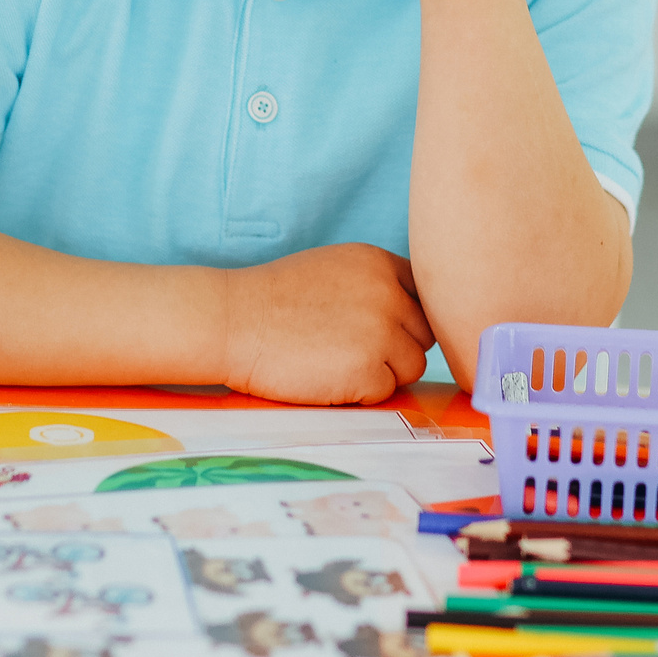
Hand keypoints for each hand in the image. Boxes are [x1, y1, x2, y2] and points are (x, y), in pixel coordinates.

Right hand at [220, 244, 432, 403]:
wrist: (232, 321)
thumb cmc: (275, 300)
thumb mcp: (335, 269)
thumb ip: (377, 285)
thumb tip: (412, 316)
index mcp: (380, 264)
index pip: (425, 296)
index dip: (405, 318)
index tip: (379, 328)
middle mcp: (389, 293)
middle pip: (424, 334)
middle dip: (397, 347)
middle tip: (353, 350)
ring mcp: (381, 332)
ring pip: (412, 366)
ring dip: (383, 371)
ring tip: (338, 362)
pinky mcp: (369, 370)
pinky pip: (386, 391)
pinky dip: (361, 392)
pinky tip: (327, 377)